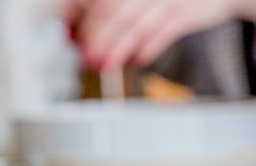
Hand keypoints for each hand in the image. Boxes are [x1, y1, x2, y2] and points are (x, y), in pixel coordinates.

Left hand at [62, 0, 237, 68]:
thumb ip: (114, 8)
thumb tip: (80, 31)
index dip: (76, 15)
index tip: (69, 34)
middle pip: (112, 12)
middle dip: (96, 38)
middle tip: (86, 58)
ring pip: (134, 25)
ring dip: (117, 49)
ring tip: (105, 66)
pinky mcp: (186, 13)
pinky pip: (162, 34)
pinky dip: (147, 50)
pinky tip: (136, 62)